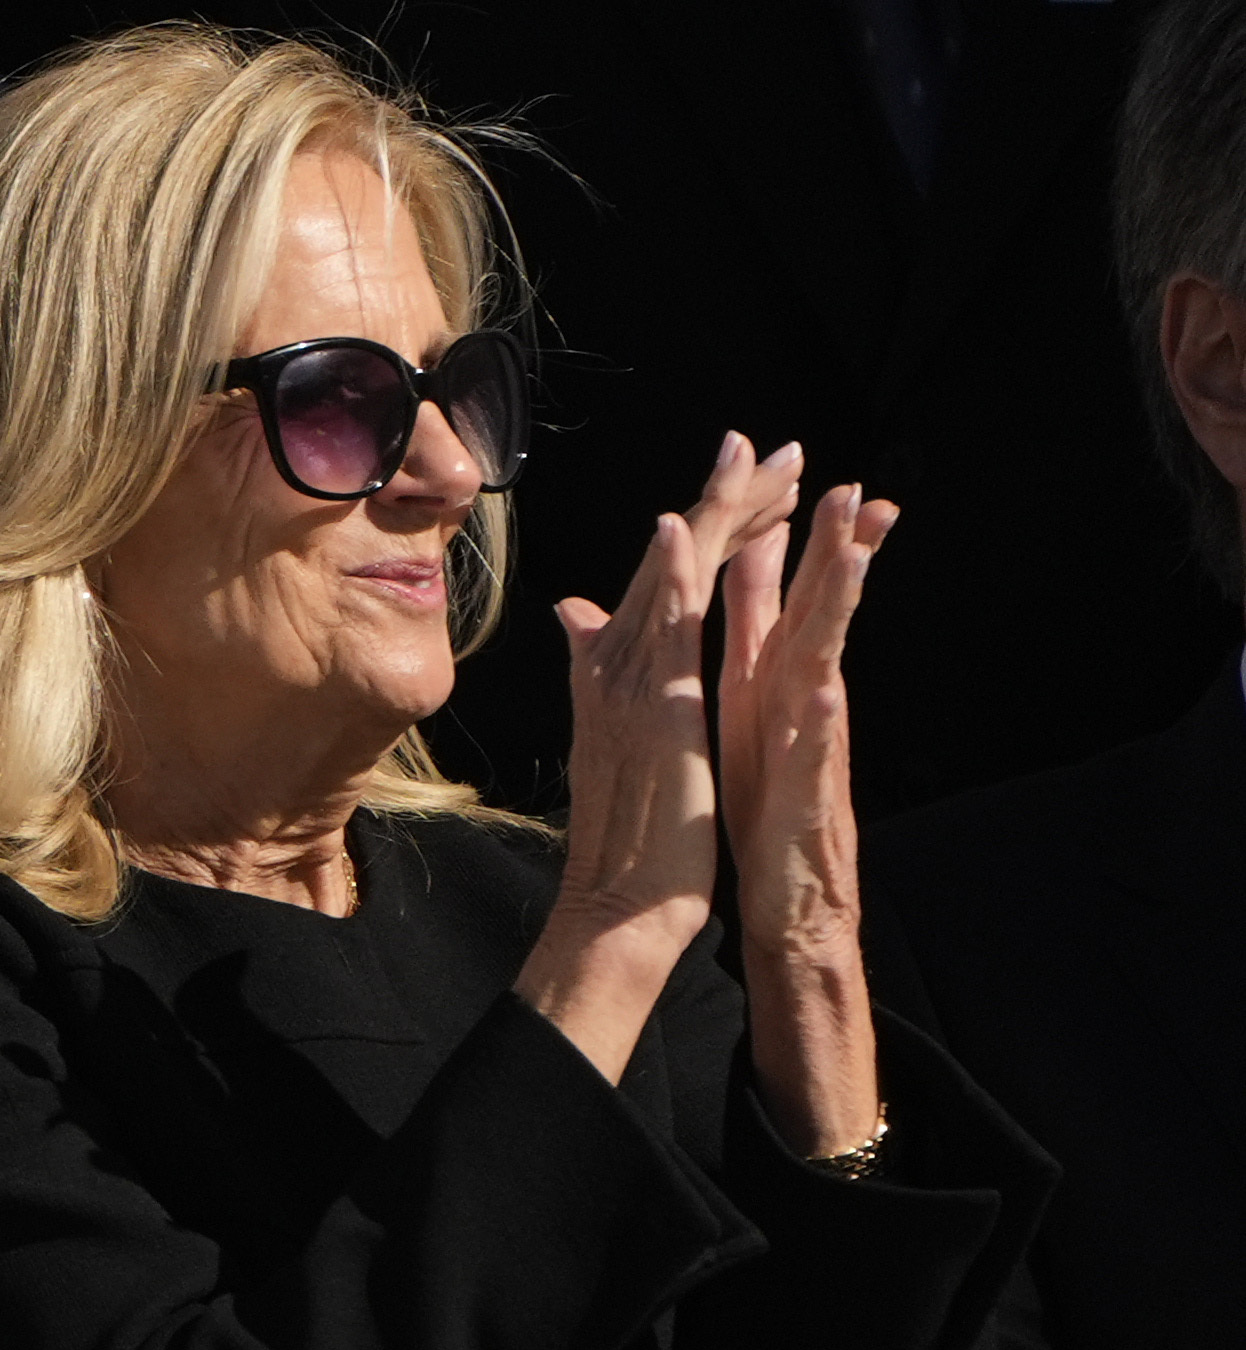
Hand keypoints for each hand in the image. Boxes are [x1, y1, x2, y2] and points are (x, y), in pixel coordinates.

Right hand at [516, 434, 796, 1082]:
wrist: (619, 904)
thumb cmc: (633, 835)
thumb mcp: (619, 736)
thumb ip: (598, 665)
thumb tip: (574, 612)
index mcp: (619, 668)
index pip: (674, 575)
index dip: (714, 523)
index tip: (753, 480)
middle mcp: (616, 662)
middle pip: (678, 557)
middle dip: (730, 497)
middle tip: (775, 445)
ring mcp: (630, 681)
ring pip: (679, 574)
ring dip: (725, 512)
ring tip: (774, 462)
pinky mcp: (654, 708)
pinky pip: (665, 628)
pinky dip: (672, 573)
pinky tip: (685, 526)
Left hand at [719, 479, 894, 1160]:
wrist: (735, 910)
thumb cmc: (727, 813)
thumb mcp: (703, 719)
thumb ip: (699, 647)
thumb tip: (666, 586)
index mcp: (755, 688)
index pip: (774, 597)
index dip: (783, 534)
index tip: (794, 466)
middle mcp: (786, 713)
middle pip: (810, 619)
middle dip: (832, 553)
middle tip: (857, 489)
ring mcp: (799, 758)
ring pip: (821, 672)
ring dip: (838, 617)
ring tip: (857, 556)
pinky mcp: (797, 808)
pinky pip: (811, 761)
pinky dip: (818, 724)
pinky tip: (826, 690)